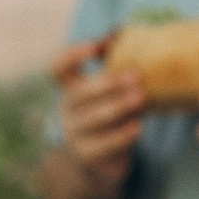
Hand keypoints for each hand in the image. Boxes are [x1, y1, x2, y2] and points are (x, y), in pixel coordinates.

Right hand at [50, 37, 146, 193]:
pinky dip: (123, 134)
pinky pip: (106, 143)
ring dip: (119, 106)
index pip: (57, 68)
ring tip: (141, 98)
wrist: (99, 164)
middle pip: (79, 93)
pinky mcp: (89, 156)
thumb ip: (115, 67)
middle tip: (135, 76)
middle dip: (107, 83)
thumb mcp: (110, 94)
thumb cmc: (110, 118)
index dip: (71, 55)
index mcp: (70, 89)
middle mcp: (67, 111)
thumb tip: (123, 34)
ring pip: (94, 117)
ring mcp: (75, 134)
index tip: (96, 46)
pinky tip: (138, 125)